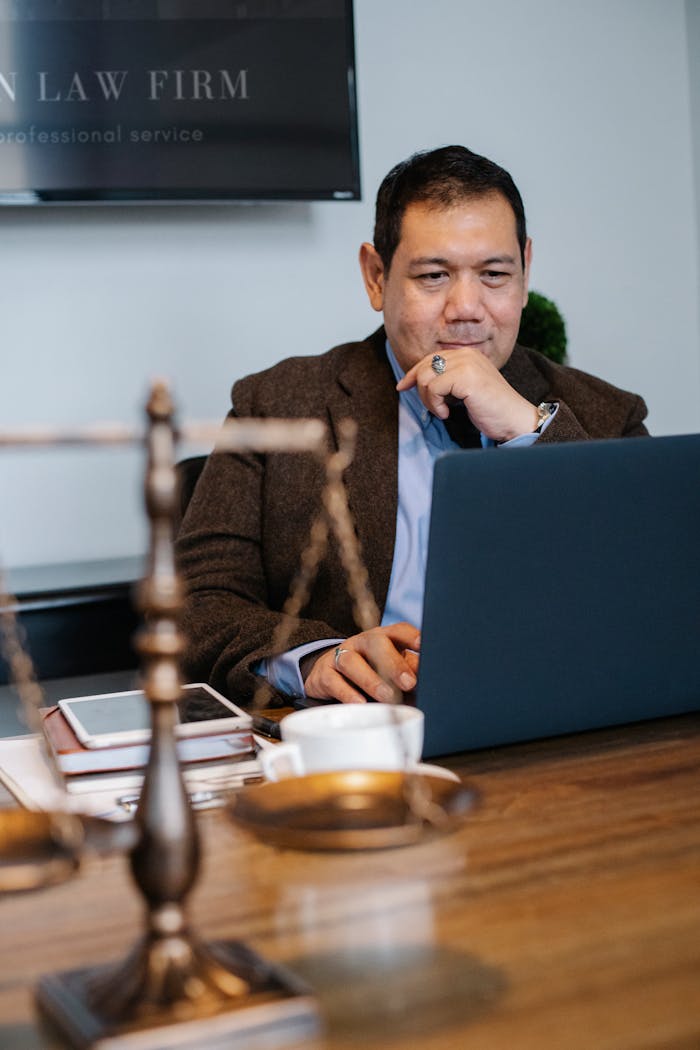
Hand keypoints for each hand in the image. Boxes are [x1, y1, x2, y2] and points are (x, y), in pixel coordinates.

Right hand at [301, 622, 420, 703]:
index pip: (398, 631)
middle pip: (376, 644)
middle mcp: (362, 642)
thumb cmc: (369, 674)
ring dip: (371, 680)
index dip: (411, 636)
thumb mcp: (389, 672)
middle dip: (394, 663)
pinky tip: (359, 703)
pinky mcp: (324, 674)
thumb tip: (430, 687)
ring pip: (352, 661)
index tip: (423, 646)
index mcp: (383, 638)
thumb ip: (407, 676)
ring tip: (387, 697)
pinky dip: (347, 693)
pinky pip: (333, 681)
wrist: (329, 676)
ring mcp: (341, 656)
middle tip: (408, 683)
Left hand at [397, 347, 538, 442]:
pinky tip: (448, 413)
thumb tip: (416, 381)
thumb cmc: (491, 409)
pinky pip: (433, 388)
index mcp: (467, 354)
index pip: (430, 359)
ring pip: (425, 377)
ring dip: (428, 400)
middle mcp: (467, 354)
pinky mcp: (466, 377)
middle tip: (435, 408)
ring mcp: (467, 364)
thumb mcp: (464, 389)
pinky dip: (435, 405)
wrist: (514, 419)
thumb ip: (447, 380)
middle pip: (424, 367)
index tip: (402, 387)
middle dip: (422, 391)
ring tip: (443, 411)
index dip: (413, 374)